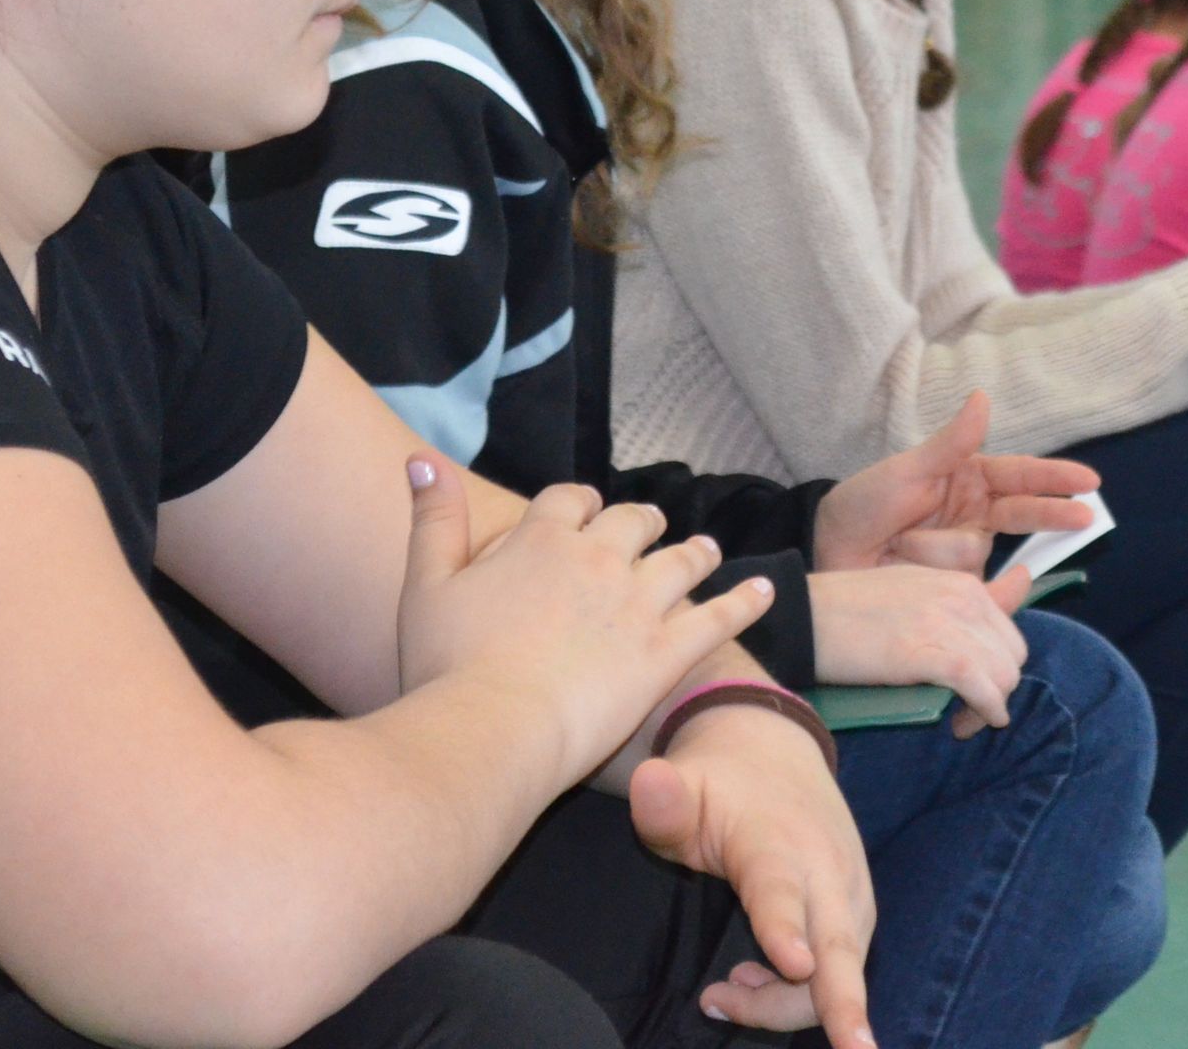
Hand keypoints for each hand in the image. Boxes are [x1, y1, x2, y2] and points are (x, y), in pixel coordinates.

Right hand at [398, 470, 766, 792]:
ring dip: (695, 551)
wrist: (493, 727)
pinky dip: (745, 601)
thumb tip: (422, 461)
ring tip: (707, 551)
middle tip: (650, 527)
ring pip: (680, 560)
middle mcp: (598, 559)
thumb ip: (432, 521)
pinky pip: (719, 617)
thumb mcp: (426, 585)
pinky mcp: (667, 652)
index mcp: (541, 540)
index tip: (582, 511)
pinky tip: (765, 592)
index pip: (568, 501)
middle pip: (630, 522)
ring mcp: (638, 603)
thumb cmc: (448, 667)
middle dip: (640, 522)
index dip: (577, 504)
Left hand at [632, 710, 877, 1048]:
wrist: (778, 749)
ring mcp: (851, 896)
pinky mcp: (859, 913)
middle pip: (839, 951)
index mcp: (778, 843)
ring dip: (787, 1005)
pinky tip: (752, 982)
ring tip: (720, 993)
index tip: (795, 964)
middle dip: (847, 1005)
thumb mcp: (681, 785)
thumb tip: (650, 784)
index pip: (780, 892)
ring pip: (838, 974)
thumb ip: (661, 801)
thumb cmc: (719, 782)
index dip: (785, 930)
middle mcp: (827, 873)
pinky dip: (803, 995)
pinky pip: (841, 970)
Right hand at [809, 563, 1031, 729]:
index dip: (998, 668)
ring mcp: (948, 623)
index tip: (976, 688)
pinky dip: (984, 711)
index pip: (1009, 635)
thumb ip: (973, 595)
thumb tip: (1024, 580)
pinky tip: (966, 723)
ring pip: (1003, 677)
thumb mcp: (919, 589)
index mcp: (963, 582)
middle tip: (967, 710)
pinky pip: (982, 688)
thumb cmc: (852, 607)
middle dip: (998, 688)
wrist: (804, 615)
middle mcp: (964, 598)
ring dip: (989, 707)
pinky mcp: (930, 653)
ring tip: (960, 721)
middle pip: (1012, 658)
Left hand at [813, 390, 1099, 573]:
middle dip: (1052, 514)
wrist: (828, 556)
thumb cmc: (864, 504)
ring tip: (898, 543)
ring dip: (934, 547)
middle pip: (1022, 514)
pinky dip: (954, 583)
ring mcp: (965, 555)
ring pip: (976, 552)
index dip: (1054, 479)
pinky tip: (935, 579)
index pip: (1018, 476)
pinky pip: (973, 589)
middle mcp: (974, 515)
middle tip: (1086, 518)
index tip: (1089, 482)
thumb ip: (950, 443)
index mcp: (967, 480)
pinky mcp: (956, 590)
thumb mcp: (906, 470)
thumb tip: (983, 397)